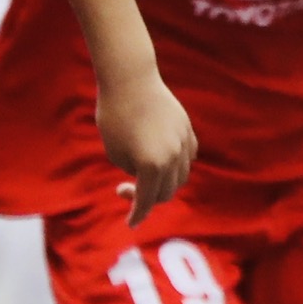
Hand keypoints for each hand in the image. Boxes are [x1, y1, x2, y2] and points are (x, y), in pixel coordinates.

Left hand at [98, 71, 197, 227]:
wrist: (130, 79)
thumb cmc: (114, 116)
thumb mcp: (115, 153)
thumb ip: (134, 171)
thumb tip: (146, 178)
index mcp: (152, 166)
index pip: (146, 201)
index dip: (137, 215)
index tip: (130, 224)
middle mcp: (173, 157)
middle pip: (166, 192)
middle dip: (146, 198)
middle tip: (124, 189)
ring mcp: (184, 142)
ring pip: (181, 176)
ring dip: (164, 183)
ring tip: (145, 176)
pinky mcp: (187, 129)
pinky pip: (187, 156)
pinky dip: (177, 165)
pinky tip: (162, 161)